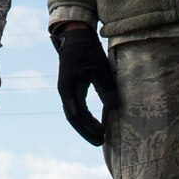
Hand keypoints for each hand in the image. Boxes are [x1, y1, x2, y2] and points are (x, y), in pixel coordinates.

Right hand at [54, 24, 117, 145]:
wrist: (75, 35)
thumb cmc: (88, 50)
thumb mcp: (100, 67)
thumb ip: (106, 87)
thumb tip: (115, 108)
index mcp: (68, 87)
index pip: (79, 114)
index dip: (90, 127)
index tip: (104, 135)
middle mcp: (64, 91)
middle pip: (73, 118)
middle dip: (86, 132)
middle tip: (101, 142)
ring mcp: (65, 90)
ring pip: (72, 115)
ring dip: (84, 126)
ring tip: (99, 136)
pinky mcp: (69, 87)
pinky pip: (75, 108)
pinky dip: (83, 118)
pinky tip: (93, 122)